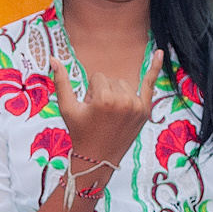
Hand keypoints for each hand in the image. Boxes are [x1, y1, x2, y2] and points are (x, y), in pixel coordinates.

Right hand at [48, 54, 161, 169]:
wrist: (98, 159)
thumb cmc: (80, 132)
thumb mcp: (67, 108)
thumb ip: (61, 81)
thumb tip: (52, 58)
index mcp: (106, 99)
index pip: (98, 77)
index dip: (90, 92)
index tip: (90, 109)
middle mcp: (124, 101)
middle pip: (111, 80)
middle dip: (102, 93)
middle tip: (99, 115)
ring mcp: (137, 106)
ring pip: (124, 84)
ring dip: (116, 94)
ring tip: (110, 114)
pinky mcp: (145, 110)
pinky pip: (150, 84)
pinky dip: (154, 68)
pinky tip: (160, 52)